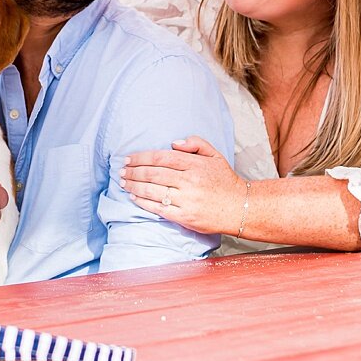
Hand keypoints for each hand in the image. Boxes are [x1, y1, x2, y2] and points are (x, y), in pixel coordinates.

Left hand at [122, 136, 244, 235]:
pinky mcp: (185, 217)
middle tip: (121, 171)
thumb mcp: (214, 155)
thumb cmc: (225, 180)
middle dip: (133, 171)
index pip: (161, 158)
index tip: (128, 159)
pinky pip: (159, 209)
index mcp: (195, 164)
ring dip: (134, 186)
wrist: (239, 207)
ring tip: (123, 183)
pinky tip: (134, 197)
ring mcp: (187, 200)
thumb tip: (173, 143)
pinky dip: (143, 202)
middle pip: (153, 174)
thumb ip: (196, 143)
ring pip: (153, 191)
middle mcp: (189, 181)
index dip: (141, 157)